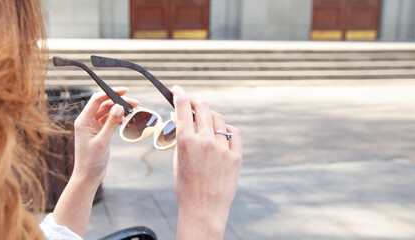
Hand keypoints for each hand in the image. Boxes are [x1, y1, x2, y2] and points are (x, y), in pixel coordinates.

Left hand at [72, 87, 138, 183]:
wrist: (88, 176)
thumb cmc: (91, 161)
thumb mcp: (103, 141)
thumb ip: (111, 123)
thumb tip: (119, 106)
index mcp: (83, 121)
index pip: (97, 100)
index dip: (110, 93)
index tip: (124, 91)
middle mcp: (87, 121)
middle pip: (104, 104)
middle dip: (118, 101)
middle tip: (135, 103)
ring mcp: (93, 127)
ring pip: (107, 112)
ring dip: (119, 110)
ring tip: (133, 110)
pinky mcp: (99, 133)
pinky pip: (109, 121)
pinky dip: (118, 118)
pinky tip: (126, 120)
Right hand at [171, 86, 241, 238]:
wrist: (203, 208)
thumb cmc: (186, 186)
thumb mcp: (178, 159)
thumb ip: (182, 138)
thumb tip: (185, 119)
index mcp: (186, 141)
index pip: (182, 108)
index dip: (179, 95)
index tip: (177, 89)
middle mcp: (205, 141)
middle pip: (203, 108)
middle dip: (195, 101)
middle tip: (192, 102)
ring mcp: (222, 148)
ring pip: (218, 119)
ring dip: (210, 117)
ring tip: (206, 122)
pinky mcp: (236, 156)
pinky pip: (233, 133)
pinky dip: (226, 130)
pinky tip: (221, 134)